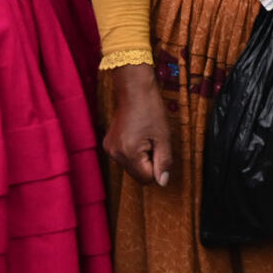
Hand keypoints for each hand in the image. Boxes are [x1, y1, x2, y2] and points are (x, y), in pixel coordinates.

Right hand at [104, 63, 173, 186]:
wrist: (134, 90)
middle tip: (153, 141)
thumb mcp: (164, 137)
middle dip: (149, 163)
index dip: (158, 167)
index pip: (147, 178)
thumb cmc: (151, 110)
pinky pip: (125, 158)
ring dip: (142, 158)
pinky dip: (133, 152)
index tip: (159, 148)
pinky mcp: (108, 144)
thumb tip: (163, 182)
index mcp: (129, 153)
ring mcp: (110, 149)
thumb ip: (164, 161)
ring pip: (131, 167)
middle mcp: (115, 154)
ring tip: (145, 137)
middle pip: (138, 175)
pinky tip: (137, 136)